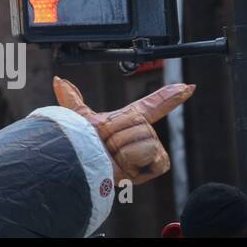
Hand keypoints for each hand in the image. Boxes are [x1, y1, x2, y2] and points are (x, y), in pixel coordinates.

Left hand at [54, 76, 194, 184]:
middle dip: (118, 131)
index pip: (153, 105)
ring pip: (144, 136)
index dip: (169, 95)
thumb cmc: (82, 145)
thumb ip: (72, 99)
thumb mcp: (78, 119)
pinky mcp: (159, 164)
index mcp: (130, 121)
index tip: (188, 86)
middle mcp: (144, 134)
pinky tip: (126, 166)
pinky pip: (151, 151)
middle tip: (106, 144)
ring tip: (114, 156)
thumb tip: (58, 80)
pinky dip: (133, 157)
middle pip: (140, 121)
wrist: (82, 166)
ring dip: (123, 145)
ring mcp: (153, 149)